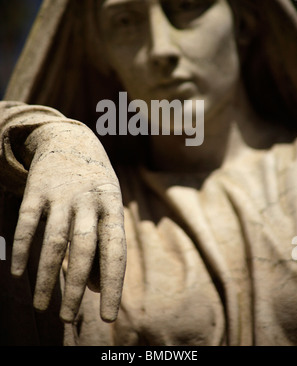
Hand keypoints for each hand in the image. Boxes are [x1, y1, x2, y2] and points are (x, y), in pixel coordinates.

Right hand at [10, 121, 125, 322]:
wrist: (71, 140)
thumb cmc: (94, 186)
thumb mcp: (108, 209)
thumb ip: (105, 247)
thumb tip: (96, 289)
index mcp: (112, 207)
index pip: (115, 251)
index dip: (113, 285)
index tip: (108, 316)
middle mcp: (89, 201)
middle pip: (84, 250)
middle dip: (76, 288)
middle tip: (68, 318)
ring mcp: (62, 194)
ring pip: (54, 241)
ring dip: (47, 277)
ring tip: (42, 306)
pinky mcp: (37, 189)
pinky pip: (27, 223)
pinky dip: (22, 249)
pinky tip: (18, 273)